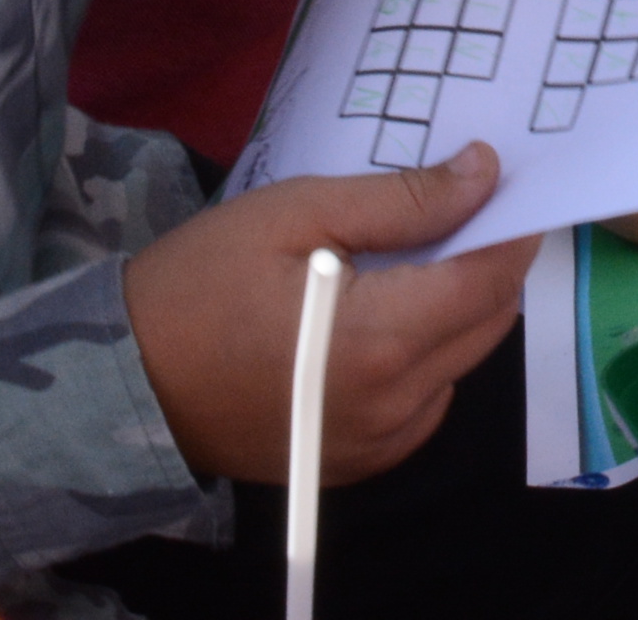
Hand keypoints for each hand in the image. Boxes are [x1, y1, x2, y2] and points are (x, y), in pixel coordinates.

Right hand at [126, 143, 539, 481]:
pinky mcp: (360, 463)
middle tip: (454, 212)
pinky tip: (384, 322)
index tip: (506, 184)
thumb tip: (484, 173)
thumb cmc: (202, 282)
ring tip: (409, 263)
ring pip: (463, 361)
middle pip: (488, 321)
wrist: (125, 379)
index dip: (512, 228)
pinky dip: (427, 358)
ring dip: (458, 309)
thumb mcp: (296, 214)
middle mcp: (393, 405)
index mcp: (380, 342)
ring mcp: (378, 443)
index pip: (490, 280)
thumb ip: (401, 201)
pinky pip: (428, 401)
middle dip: (488, 262)